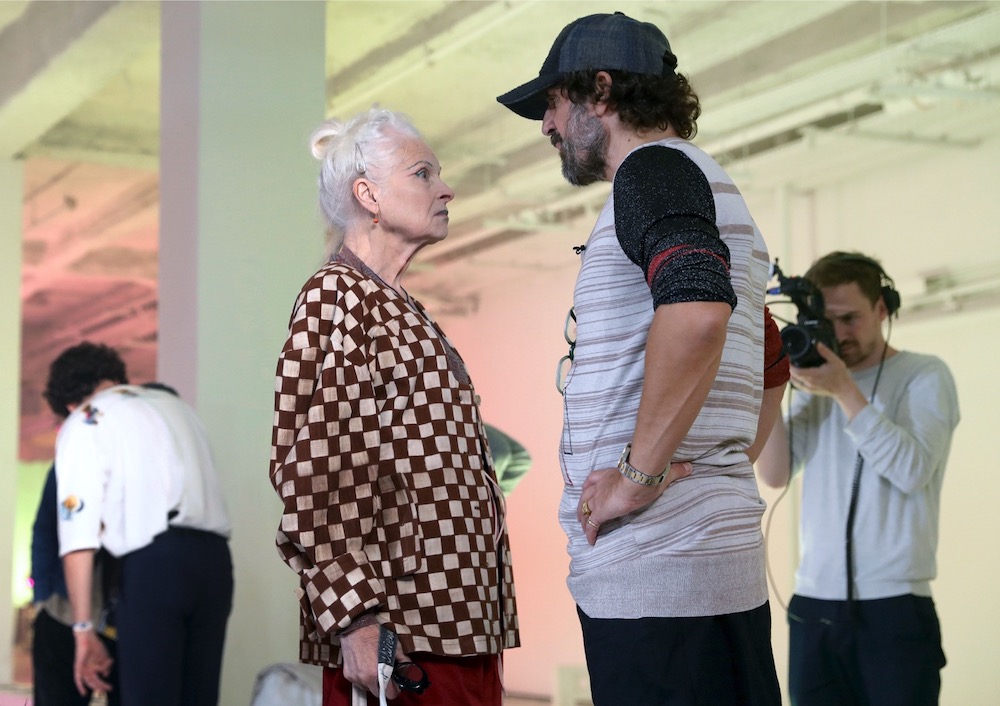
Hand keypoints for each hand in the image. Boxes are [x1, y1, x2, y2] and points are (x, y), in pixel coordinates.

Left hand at [74, 631, 113, 694]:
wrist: (88, 636)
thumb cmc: (95, 645)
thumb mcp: (103, 656)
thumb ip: (105, 666)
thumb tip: (106, 675)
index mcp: (92, 668)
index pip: (96, 679)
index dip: (102, 685)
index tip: (108, 688)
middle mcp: (87, 669)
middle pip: (94, 681)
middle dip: (102, 686)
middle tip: (109, 688)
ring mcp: (83, 668)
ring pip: (90, 681)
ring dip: (97, 685)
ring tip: (105, 684)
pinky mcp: (78, 666)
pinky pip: (78, 678)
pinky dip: (80, 686)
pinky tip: (83, 693)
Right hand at [340, 624, 406, 698]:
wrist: (356, 626)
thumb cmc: (374, 634)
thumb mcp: (394, 645)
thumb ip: (402, 659)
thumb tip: (408, 666)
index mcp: (376, 673)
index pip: (389, 694)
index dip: (394, 689)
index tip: (395, 683)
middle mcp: (364, 679)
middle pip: (377, 692)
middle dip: (383, 685)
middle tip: (385, 674)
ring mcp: (354, 677)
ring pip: (366, 687)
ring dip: (371, 681)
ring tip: (374, 667)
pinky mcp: (347, 674)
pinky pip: (357, 681)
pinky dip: (362, 677)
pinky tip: (365, 665)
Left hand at [577, 461, 691, 544]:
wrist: (638, 478)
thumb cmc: (646, 474)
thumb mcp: (660, 472)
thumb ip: (674, 470)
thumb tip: (689, 467)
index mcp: (609, 475)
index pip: (593, 479)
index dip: (590, 486)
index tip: (588, 490)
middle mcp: (599, 486)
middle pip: (584, 496)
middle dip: (583, 504)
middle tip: (582, 513)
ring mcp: (598, 499)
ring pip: (584, 510)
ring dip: (583, 519)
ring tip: (583, 527)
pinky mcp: (601, 512)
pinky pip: (592, 525)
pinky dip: (589, 533)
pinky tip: (590, 541)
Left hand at [789, 342, 851, 396]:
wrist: (844, 390)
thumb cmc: (840, 375)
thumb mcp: (835, 361)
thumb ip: (825, 352)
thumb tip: (818, 343)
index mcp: (813, 375)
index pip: (796, 371)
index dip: (789, 364)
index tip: (787, 357)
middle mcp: (809, 382)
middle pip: (792, 375)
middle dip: (788, 367)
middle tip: (787, 359)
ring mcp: (809, 388)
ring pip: (793, 381)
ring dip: (790, 374)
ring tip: (789, 365)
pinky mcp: (810, 391)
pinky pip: (797, 386)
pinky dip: (793, 380)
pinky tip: (793, 375)